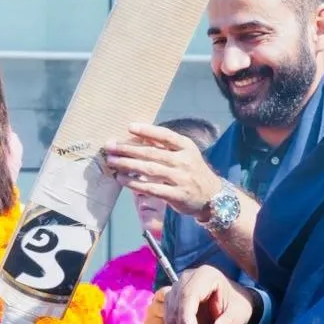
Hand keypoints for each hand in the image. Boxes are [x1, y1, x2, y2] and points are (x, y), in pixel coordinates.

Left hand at [104, 123, 223, 218]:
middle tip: (110, 146)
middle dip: (128, 149)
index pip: (165, 135)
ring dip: (127, 165)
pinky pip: (151, 188)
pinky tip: (122, 179)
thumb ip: (165, 146)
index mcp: (186, 147)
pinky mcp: (176, 195)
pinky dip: (134, 184)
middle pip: (152, 152)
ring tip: (111, 162)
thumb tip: (139, 135)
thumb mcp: (185, 154)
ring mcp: (180, 179)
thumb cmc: (193, 171)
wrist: (212, 197)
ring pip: (149, 169)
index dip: (147, 130)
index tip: (129, 127)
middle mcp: (184, 161)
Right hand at [166, 266, 256, 323]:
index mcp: (205, 275)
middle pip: (177, 308)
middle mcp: (186, 279)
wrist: (232, 304)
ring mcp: (177, 290)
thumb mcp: (239, 314)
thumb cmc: (237, 305)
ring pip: (170, 318)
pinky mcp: (172, 303)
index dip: (186, 317)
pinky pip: (169, 323)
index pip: (188, 296)